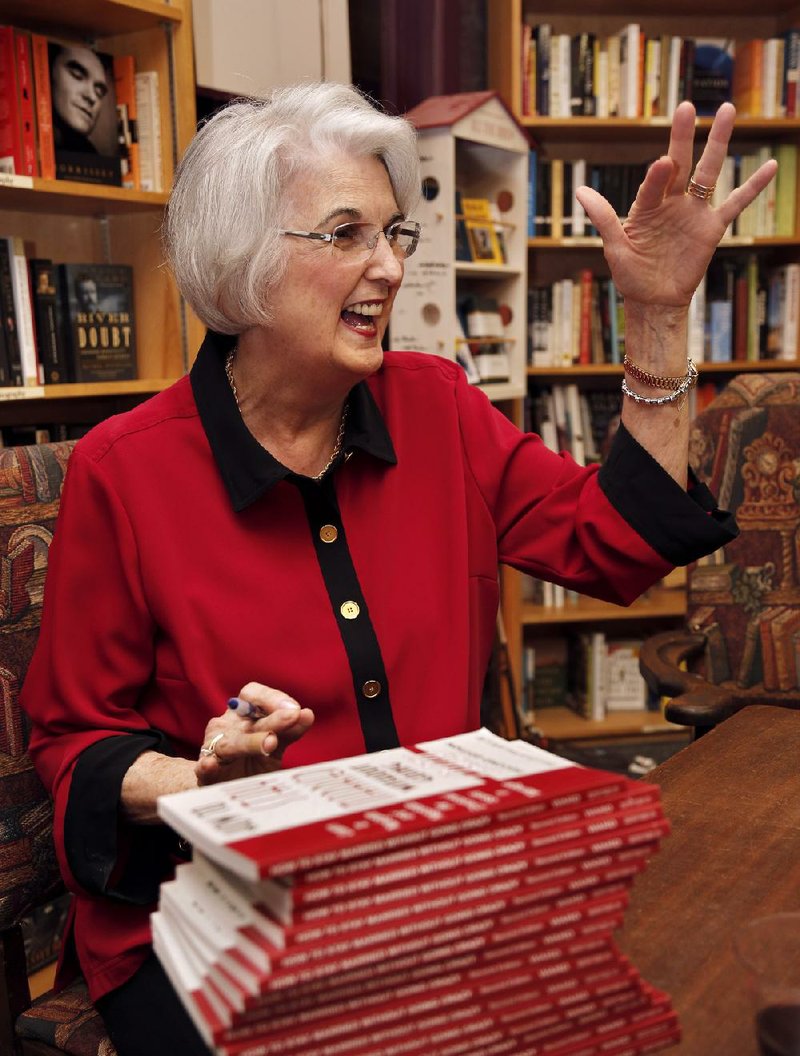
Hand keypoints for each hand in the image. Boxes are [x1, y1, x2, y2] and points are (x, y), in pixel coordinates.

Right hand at [195, 682, 313, 784]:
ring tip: (270, 742)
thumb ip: (290, 732)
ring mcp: (213, 748)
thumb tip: (308, 714)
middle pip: (248, 719)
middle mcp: (227, 726)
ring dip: (250, 742)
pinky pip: (203, 767)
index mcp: (242, 715)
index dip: (272, 697)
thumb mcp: (274, 746)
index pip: (252, 693)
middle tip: (293, 717)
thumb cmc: (252, 763)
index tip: (295, 709)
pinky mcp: (204, 773)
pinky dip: (206, 765)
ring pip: (230, 743)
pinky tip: (210, 764)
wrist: (226, 791)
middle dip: (273, 718)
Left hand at [575, 101, 777, 308]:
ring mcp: (693, 212)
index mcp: (646, 205)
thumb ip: (604, 218)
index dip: (657, 174)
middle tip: (686, 106)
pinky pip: (736, 203)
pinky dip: (753, 186)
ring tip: (727, 109)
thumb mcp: (615, 248)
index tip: (663, 164)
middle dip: (682, 135)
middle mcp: (671, 201)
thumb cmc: (632, 275)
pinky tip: (770, 165)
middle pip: (680, 162)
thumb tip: (580, 190)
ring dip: (718, 142)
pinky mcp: (712, 228)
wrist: (654, 300)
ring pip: (708, 171)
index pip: (653, 183)